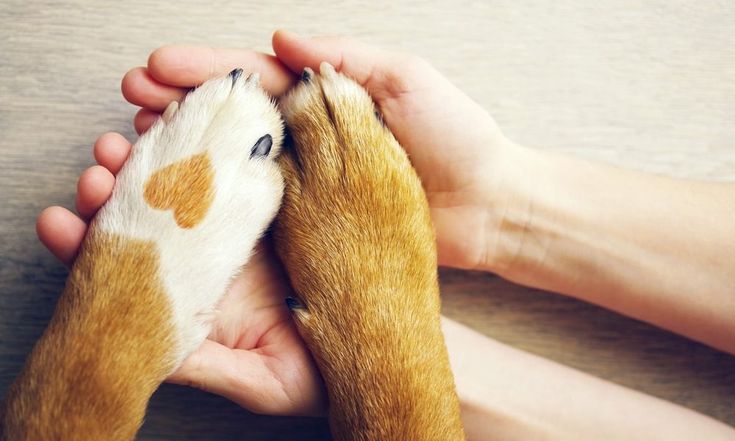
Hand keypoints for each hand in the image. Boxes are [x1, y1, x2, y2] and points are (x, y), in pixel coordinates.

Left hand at [36, 132, 324, 415]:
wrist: (384, 348)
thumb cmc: (322, 374)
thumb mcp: (260, 380)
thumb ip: (204, 365)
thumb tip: (148, 355)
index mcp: (205, 287)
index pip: (140, 259)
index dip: (96, 240)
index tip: (63, 223)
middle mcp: (221, 248)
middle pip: (160, 207)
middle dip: (122, 184)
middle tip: (99, 166)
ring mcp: (257, 219)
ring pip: (197, 174)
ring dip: (160, 152)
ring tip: (132, 139)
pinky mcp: (297, 194)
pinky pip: (258, 159)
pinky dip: (226, 139)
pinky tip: (198, 125)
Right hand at [121, 30, 518, 270]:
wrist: (488, 206)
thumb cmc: (457, 137)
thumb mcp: (406, 78)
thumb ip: (344, 58)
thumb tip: (283, 39)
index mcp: (324, 99)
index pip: (253, 79)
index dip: (204, 71)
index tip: (157, 66)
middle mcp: (309, 139)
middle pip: (231, 120)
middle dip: (178, 107)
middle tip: (131, 103)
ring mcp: (308, 184)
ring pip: (235, 165)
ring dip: (186, 155)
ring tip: (138, 148)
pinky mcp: (314, 226)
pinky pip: (260, 213)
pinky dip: (221, 205)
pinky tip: (185, 201)